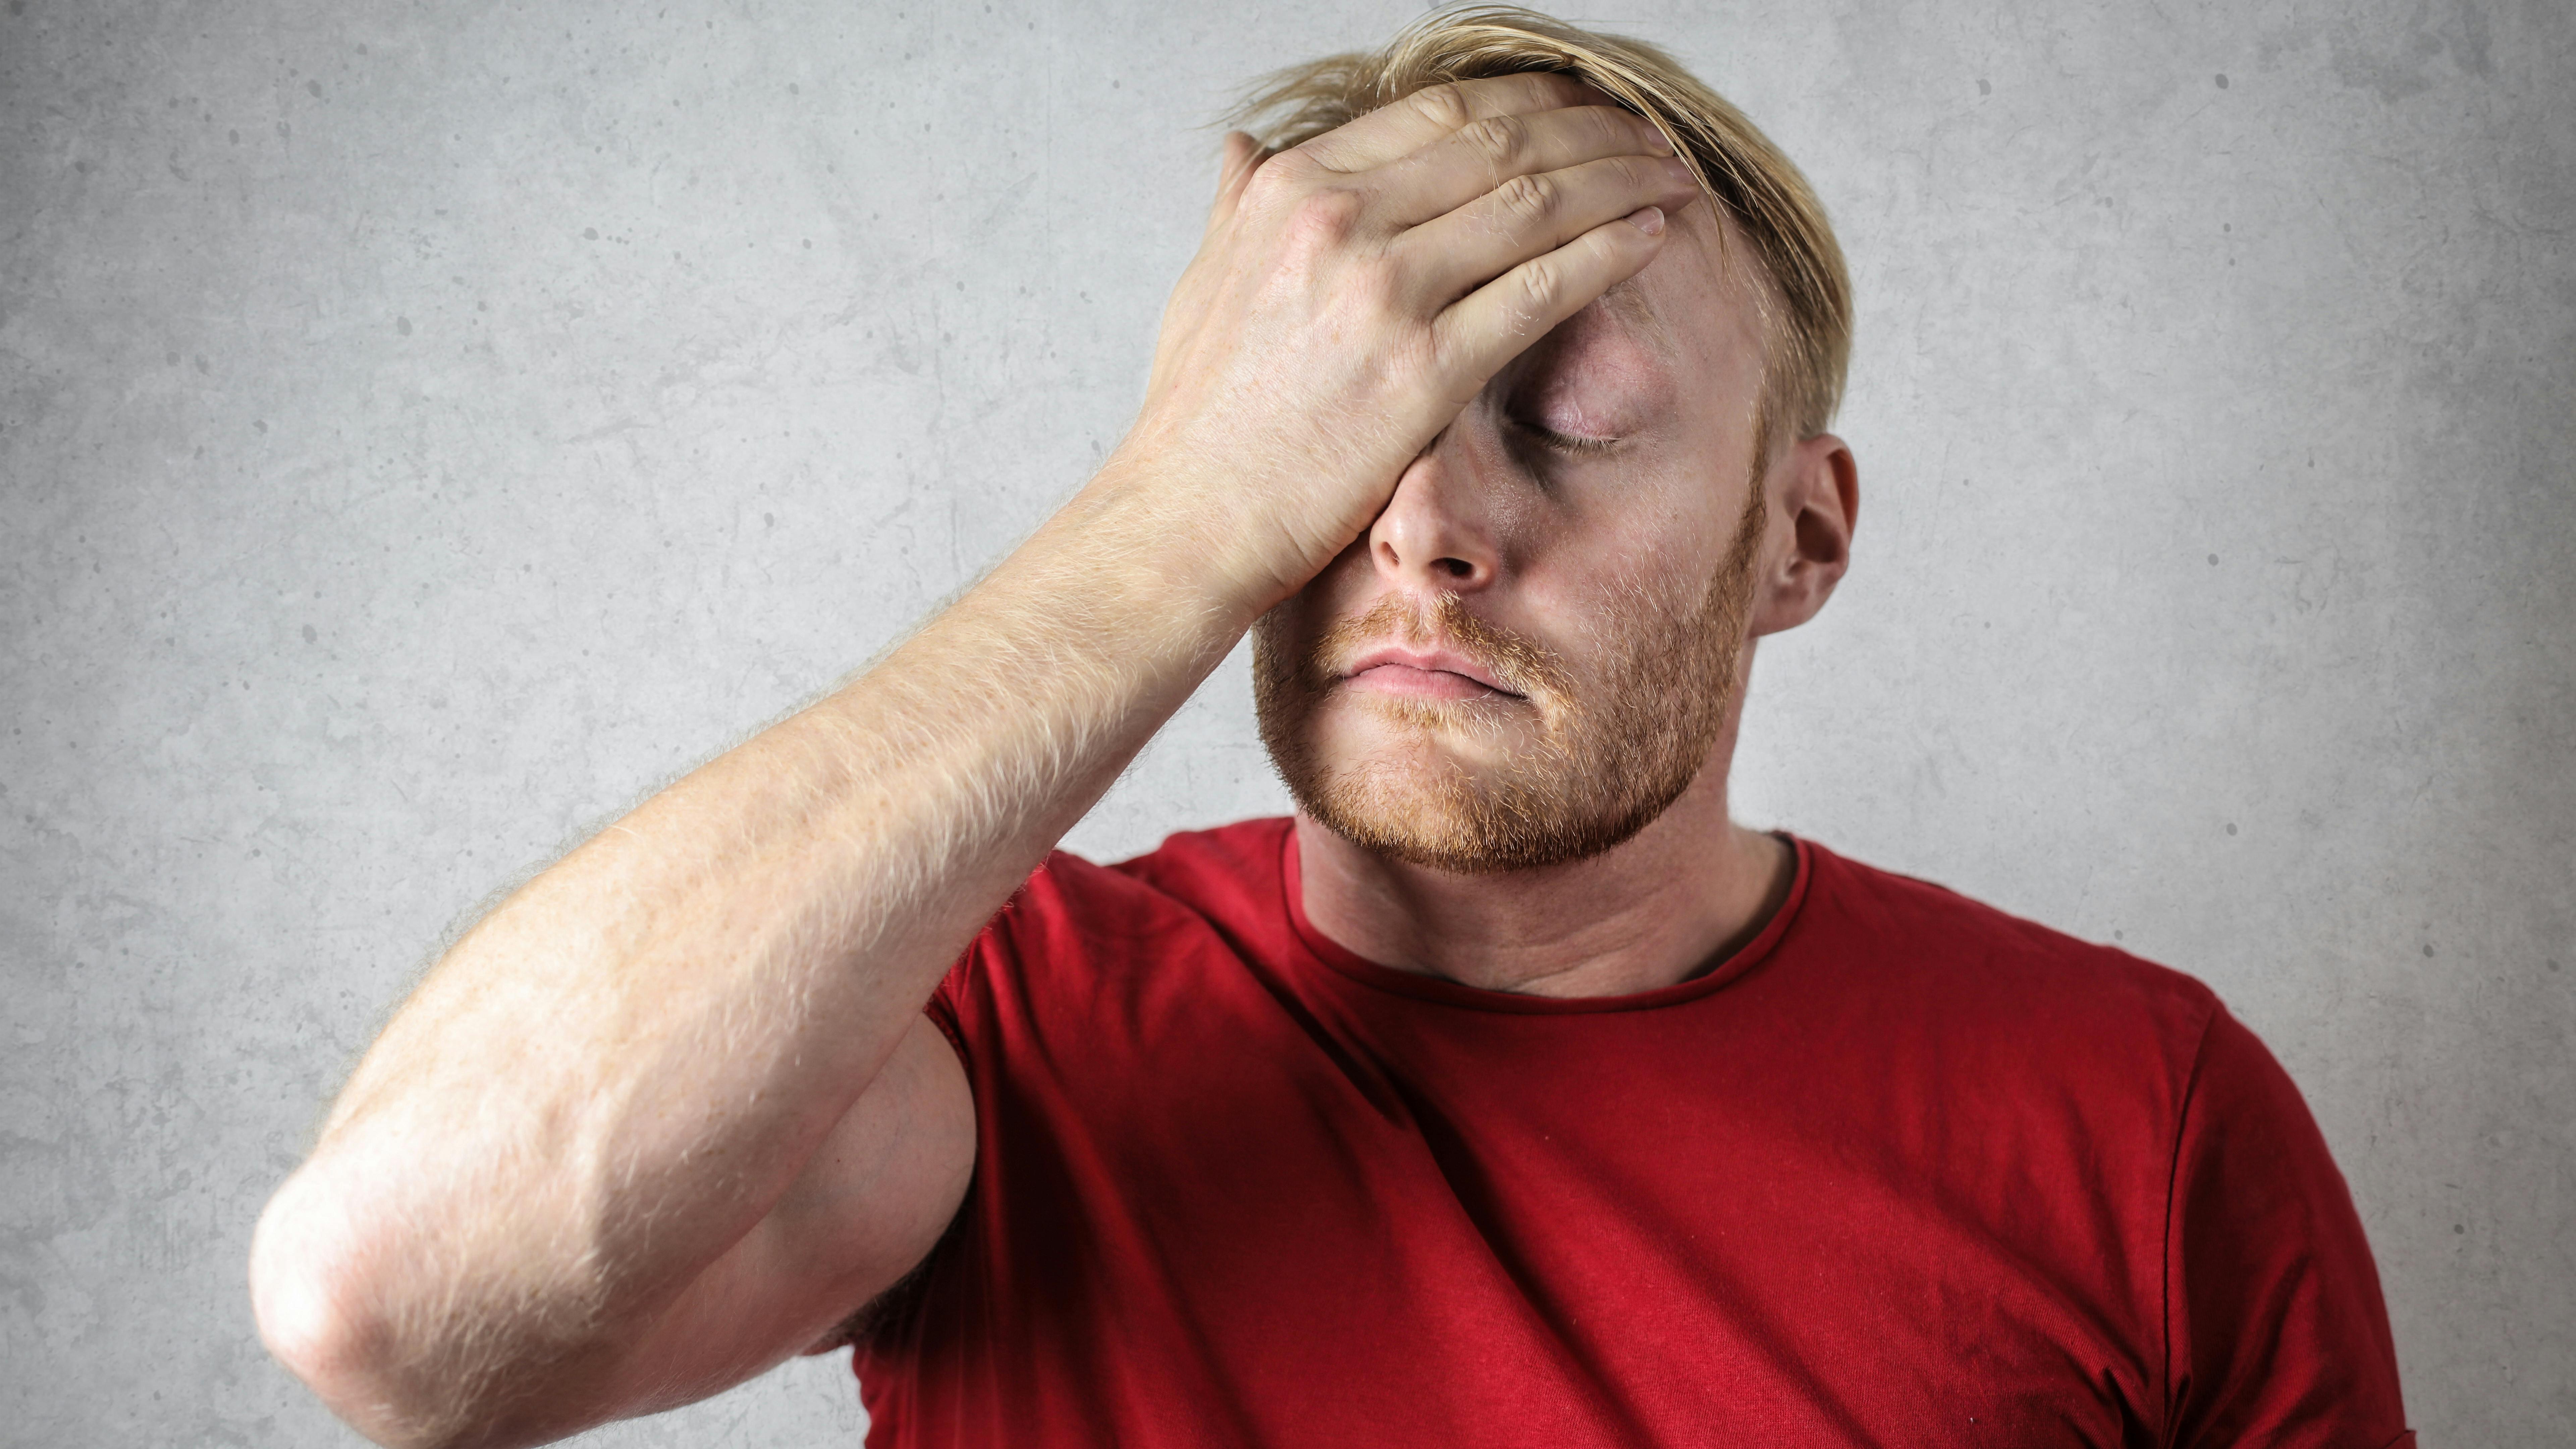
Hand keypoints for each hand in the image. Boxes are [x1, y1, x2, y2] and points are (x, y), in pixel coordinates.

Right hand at [1106, 73, 1702, 614]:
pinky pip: (1544, 289)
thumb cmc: (1198, 413)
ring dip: (1621, 179)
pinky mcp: (1424, 371)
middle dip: (1594, 128)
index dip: (1529, 98)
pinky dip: (1609, 251)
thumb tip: (1247, 147)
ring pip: (1537, 202)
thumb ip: (1238, 204)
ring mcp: (1384, 294)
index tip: (1580, 106)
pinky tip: (1653, 235)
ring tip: (1671, 176)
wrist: (1187, 519)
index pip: (1440, 110)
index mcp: (1293, 189)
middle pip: (1502, 141)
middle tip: (1649, 134)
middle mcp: (1340, 223)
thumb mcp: (1203, 280)